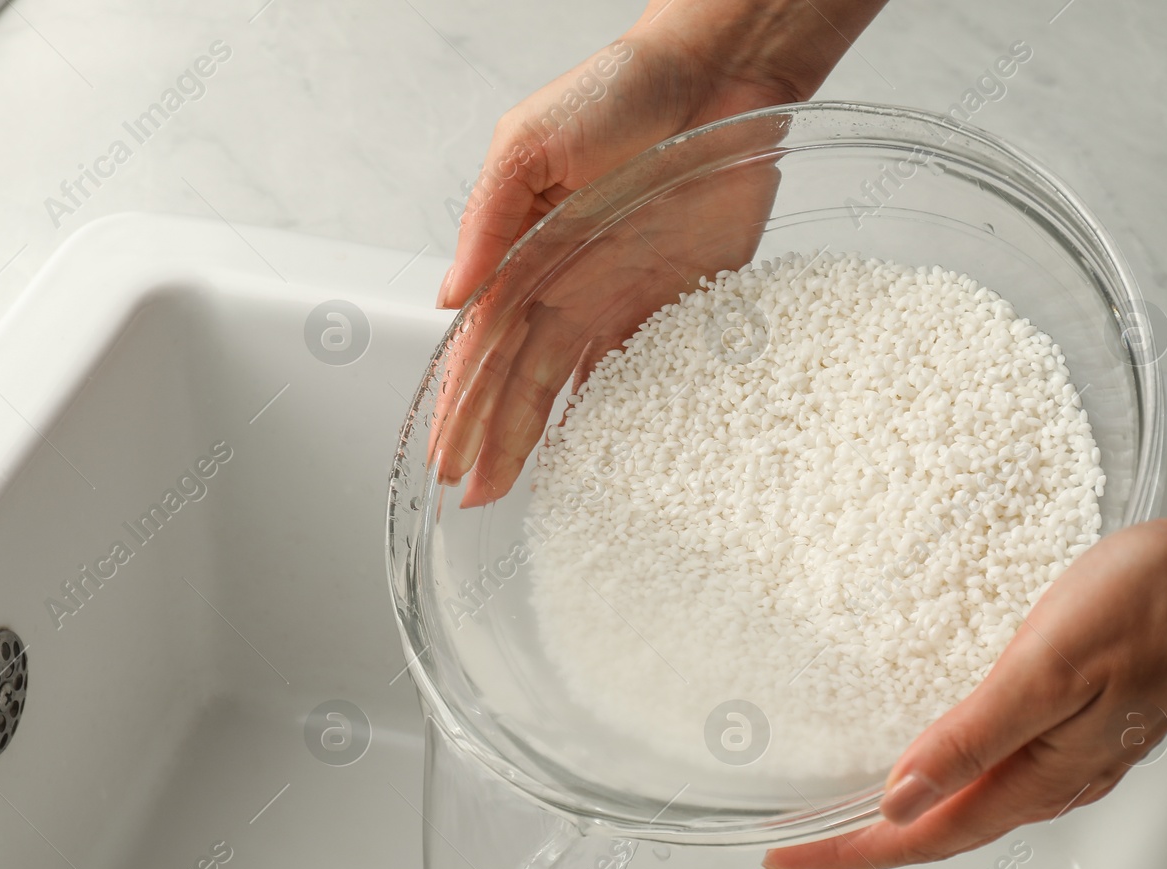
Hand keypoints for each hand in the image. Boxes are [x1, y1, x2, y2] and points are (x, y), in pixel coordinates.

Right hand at [431, 0, 889, 506]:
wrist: (719, 76)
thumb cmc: (619, 89)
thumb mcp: (529, 141)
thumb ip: (487, 219)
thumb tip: (450, 296)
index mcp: (523, 252)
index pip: (483, 346)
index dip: (463, 403)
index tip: (448, 456)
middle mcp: (565, 282)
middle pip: (521, 378)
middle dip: (494, 438)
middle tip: (475, 495)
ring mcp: (619, 296)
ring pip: (570, 384)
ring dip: (542, 437)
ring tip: (518, 488)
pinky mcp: (678, 300)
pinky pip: (642, 369)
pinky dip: (619, 412)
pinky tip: (598, 452)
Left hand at [761, 488, 1166, 868]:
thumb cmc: (1148, 608)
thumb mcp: (1044, 667)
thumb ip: (971, 737)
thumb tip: (899, 796)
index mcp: (1038, 775)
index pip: (921, 836)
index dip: (846, 851)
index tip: (783, 858)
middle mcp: (1051, 778)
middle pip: (937, 832)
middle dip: (860, 843)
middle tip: (793, 844)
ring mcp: (1066, 755)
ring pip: (965, 805)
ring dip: (898, 815)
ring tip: (841, 811)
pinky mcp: (1075, 723)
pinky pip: (992, 770)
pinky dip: (941, 775)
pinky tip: (926, 755)